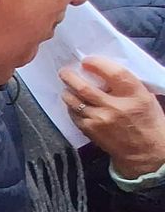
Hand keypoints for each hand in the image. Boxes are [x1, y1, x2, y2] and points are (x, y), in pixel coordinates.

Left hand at [60, 56, 164, 176]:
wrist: (145, 151)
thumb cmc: (147, 120)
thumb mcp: (144, 97)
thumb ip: (126, 84)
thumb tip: (103, 69)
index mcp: (135, 95)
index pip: (114, 73)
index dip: (97, 64)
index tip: (87, 61)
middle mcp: (116, 107)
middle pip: (85, 87)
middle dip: (70, 76)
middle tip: (64, 71)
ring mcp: (101, 119)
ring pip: (74, 100)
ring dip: (67, 91)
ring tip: (66, 86)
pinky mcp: (90, 130)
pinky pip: (73, 114)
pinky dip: (70, 106)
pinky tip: (72, 102)